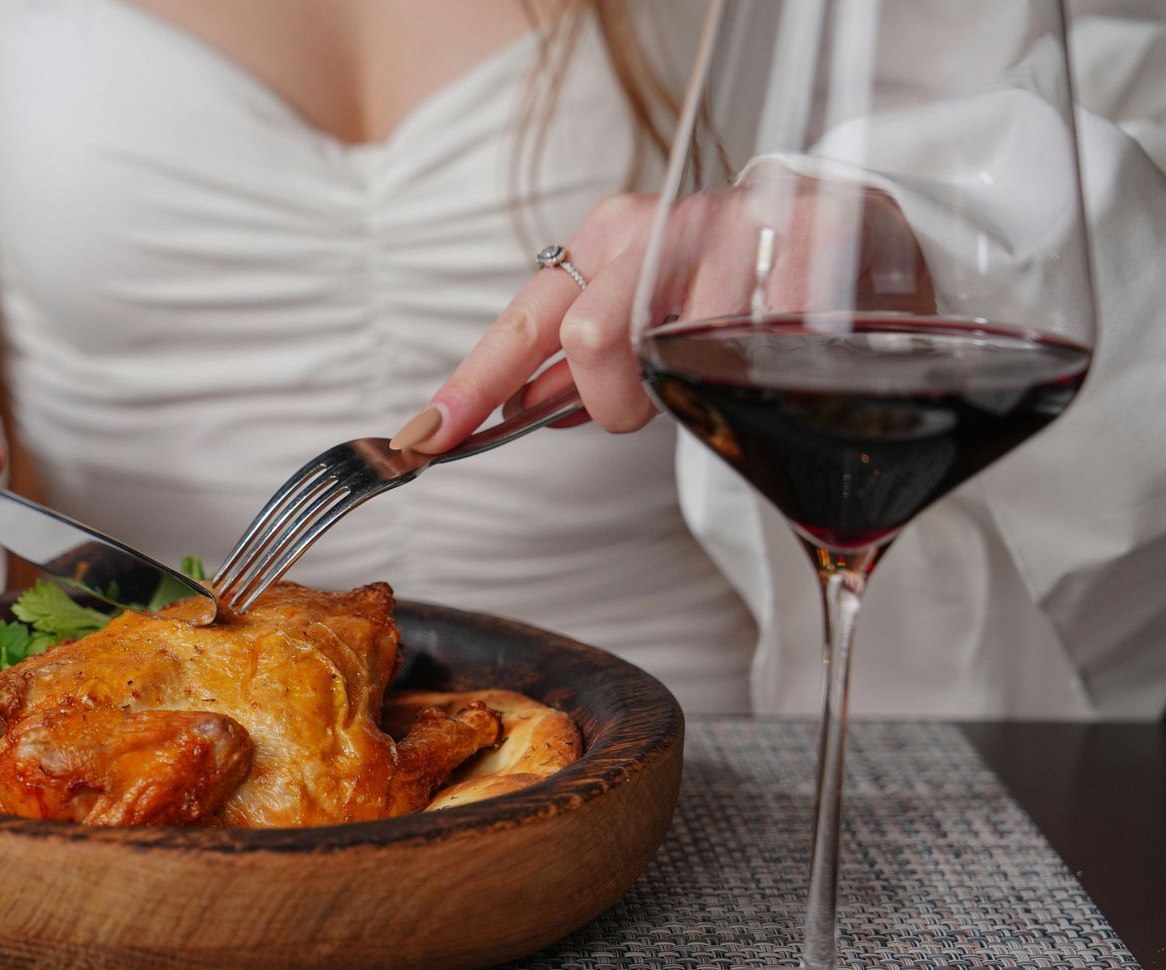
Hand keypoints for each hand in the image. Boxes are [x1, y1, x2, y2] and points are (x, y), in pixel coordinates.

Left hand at [392, 181, 932, 449]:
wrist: (851, 227)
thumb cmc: (731, 282)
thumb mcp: (641, 315)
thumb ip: (573, 370)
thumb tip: (502, 415)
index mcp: (608, 239)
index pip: (527, 321)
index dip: (474, 384)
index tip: (426, 436)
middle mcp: (663, 225)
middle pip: (592, 335)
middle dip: (609, 402)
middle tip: (640, 406)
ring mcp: (735, 228)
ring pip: (677, 352)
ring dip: (691, 386)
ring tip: (720, 363)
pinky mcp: (808, 242)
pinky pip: (759, 344)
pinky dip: (758, 367)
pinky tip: (774, 346)